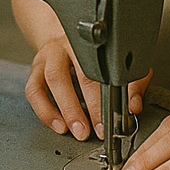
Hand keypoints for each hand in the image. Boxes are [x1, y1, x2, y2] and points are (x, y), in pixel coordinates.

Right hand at [25, 35, 152, 139]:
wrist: (64, 38)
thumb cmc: (95, 55)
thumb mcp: (119, 63)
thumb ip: (132, 82)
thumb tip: (134, 106)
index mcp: (94, 44)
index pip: (107, 67)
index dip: (113, 92)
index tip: (117, 114)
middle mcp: (70, 46)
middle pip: (82, 73)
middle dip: (92, 105)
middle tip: (100, 129)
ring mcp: (50, 56)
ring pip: (56, 79)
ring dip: (68, 109)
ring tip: (79, 131)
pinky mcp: (35, 69)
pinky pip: (34, 91)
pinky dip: (45, 111)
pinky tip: (59, 125)